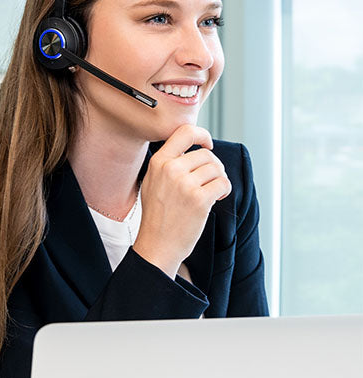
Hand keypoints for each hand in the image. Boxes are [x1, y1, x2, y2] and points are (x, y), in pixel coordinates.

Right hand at [133, 124, 231, 278]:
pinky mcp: (199, 199)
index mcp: (158, 162)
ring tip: (212, 192)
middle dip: (214, 167)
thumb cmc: (157, 217)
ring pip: (217, 168)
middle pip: (206, 154)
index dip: (202, 134)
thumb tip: (193, 148)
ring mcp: (185, 184)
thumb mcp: (152, 182)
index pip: (185, 132)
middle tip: (210, 181)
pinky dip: (225, 191)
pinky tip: (217, 198)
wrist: (157, 245)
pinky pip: (223, 184)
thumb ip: (168, 163)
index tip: (208, 144)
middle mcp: (171, 169)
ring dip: (219, 179)